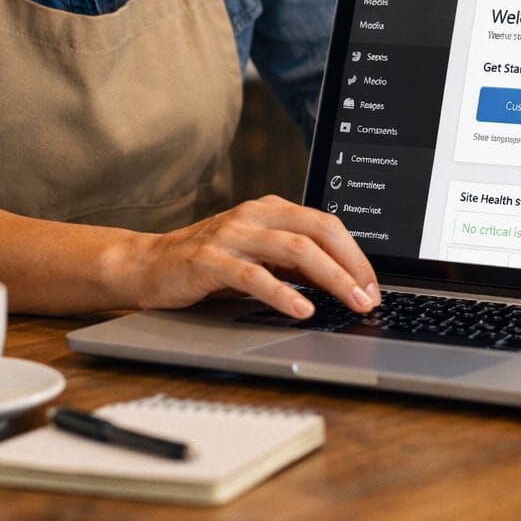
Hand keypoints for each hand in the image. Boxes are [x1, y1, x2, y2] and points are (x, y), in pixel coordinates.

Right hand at [135, 195, 380, 318]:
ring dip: (330, 278)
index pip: (326, 225)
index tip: (373, 286)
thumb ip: (293, 262)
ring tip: (350, 302)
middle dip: (351, 266)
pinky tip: (302, 311)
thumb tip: (343, 282)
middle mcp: (254, 216)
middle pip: (318, 232)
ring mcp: (232, 236)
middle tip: (369, 297)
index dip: (356, 255)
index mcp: (271, 210)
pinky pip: (254, 276)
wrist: (148, 265)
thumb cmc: (208, 263)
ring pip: (294, 250)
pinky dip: (283, 294)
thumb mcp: (258, 256)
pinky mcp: (210, 260)